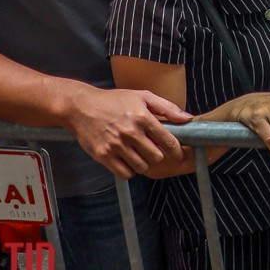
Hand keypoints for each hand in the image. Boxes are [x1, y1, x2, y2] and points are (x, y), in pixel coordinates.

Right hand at [64, 86, 191, 178]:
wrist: (81, 107)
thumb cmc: (114, 101)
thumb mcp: (142, 96)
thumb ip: (167, 108)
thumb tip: (188, 118)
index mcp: (142, 117)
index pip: (168, 141)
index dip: (177, 151)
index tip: (179, 156)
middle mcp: (130, 132)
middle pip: (156, 157)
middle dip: (157, 155)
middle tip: (151, 149)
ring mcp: (116, 145)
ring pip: (142, 167)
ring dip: (143, 163)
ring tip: (137, 153)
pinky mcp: (103, 155)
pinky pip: (125, 173)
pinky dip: (129, 170)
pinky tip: (127, 160)